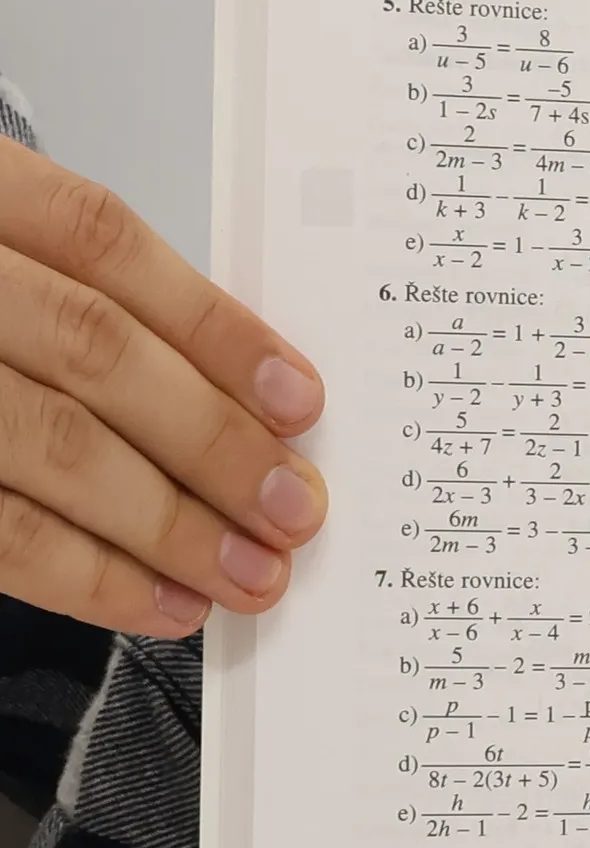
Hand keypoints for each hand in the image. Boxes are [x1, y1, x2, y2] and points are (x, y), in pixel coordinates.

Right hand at [0, 137, 326, 635]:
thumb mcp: (1, 250)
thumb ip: (98, 299)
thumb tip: (254, 399)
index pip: (103, 245)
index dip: (213, 327)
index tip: (301, 402)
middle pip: (93, 351)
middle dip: (213, 440)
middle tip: (295, 510)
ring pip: (50, 443)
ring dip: (169, 523)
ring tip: (250, 574)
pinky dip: (88, 575)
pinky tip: (164, 602)